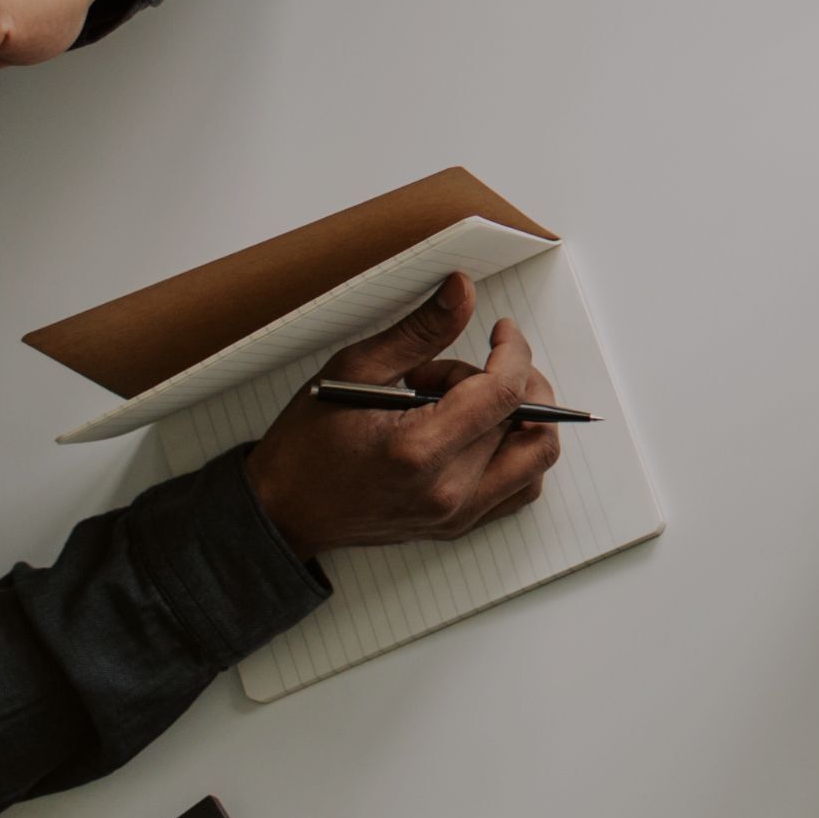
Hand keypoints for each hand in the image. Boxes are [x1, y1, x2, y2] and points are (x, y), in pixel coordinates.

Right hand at [241, 272, 563, 559]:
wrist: (283, 510)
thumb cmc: (308, 443)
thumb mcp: (355, 370)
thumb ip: (419, 331)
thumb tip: (463, 291)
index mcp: (419, 451)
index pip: (505, 394)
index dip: (514, 351)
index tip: (501, 331)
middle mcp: (447, 492)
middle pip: (520, 419)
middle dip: (497, 381)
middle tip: (450, 375)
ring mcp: (456, 516)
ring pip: (535, 457)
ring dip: (518, 418)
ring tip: (464, 403)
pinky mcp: (459, 526)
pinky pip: (521, 487)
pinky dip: (516, 450)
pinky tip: (477, 430)